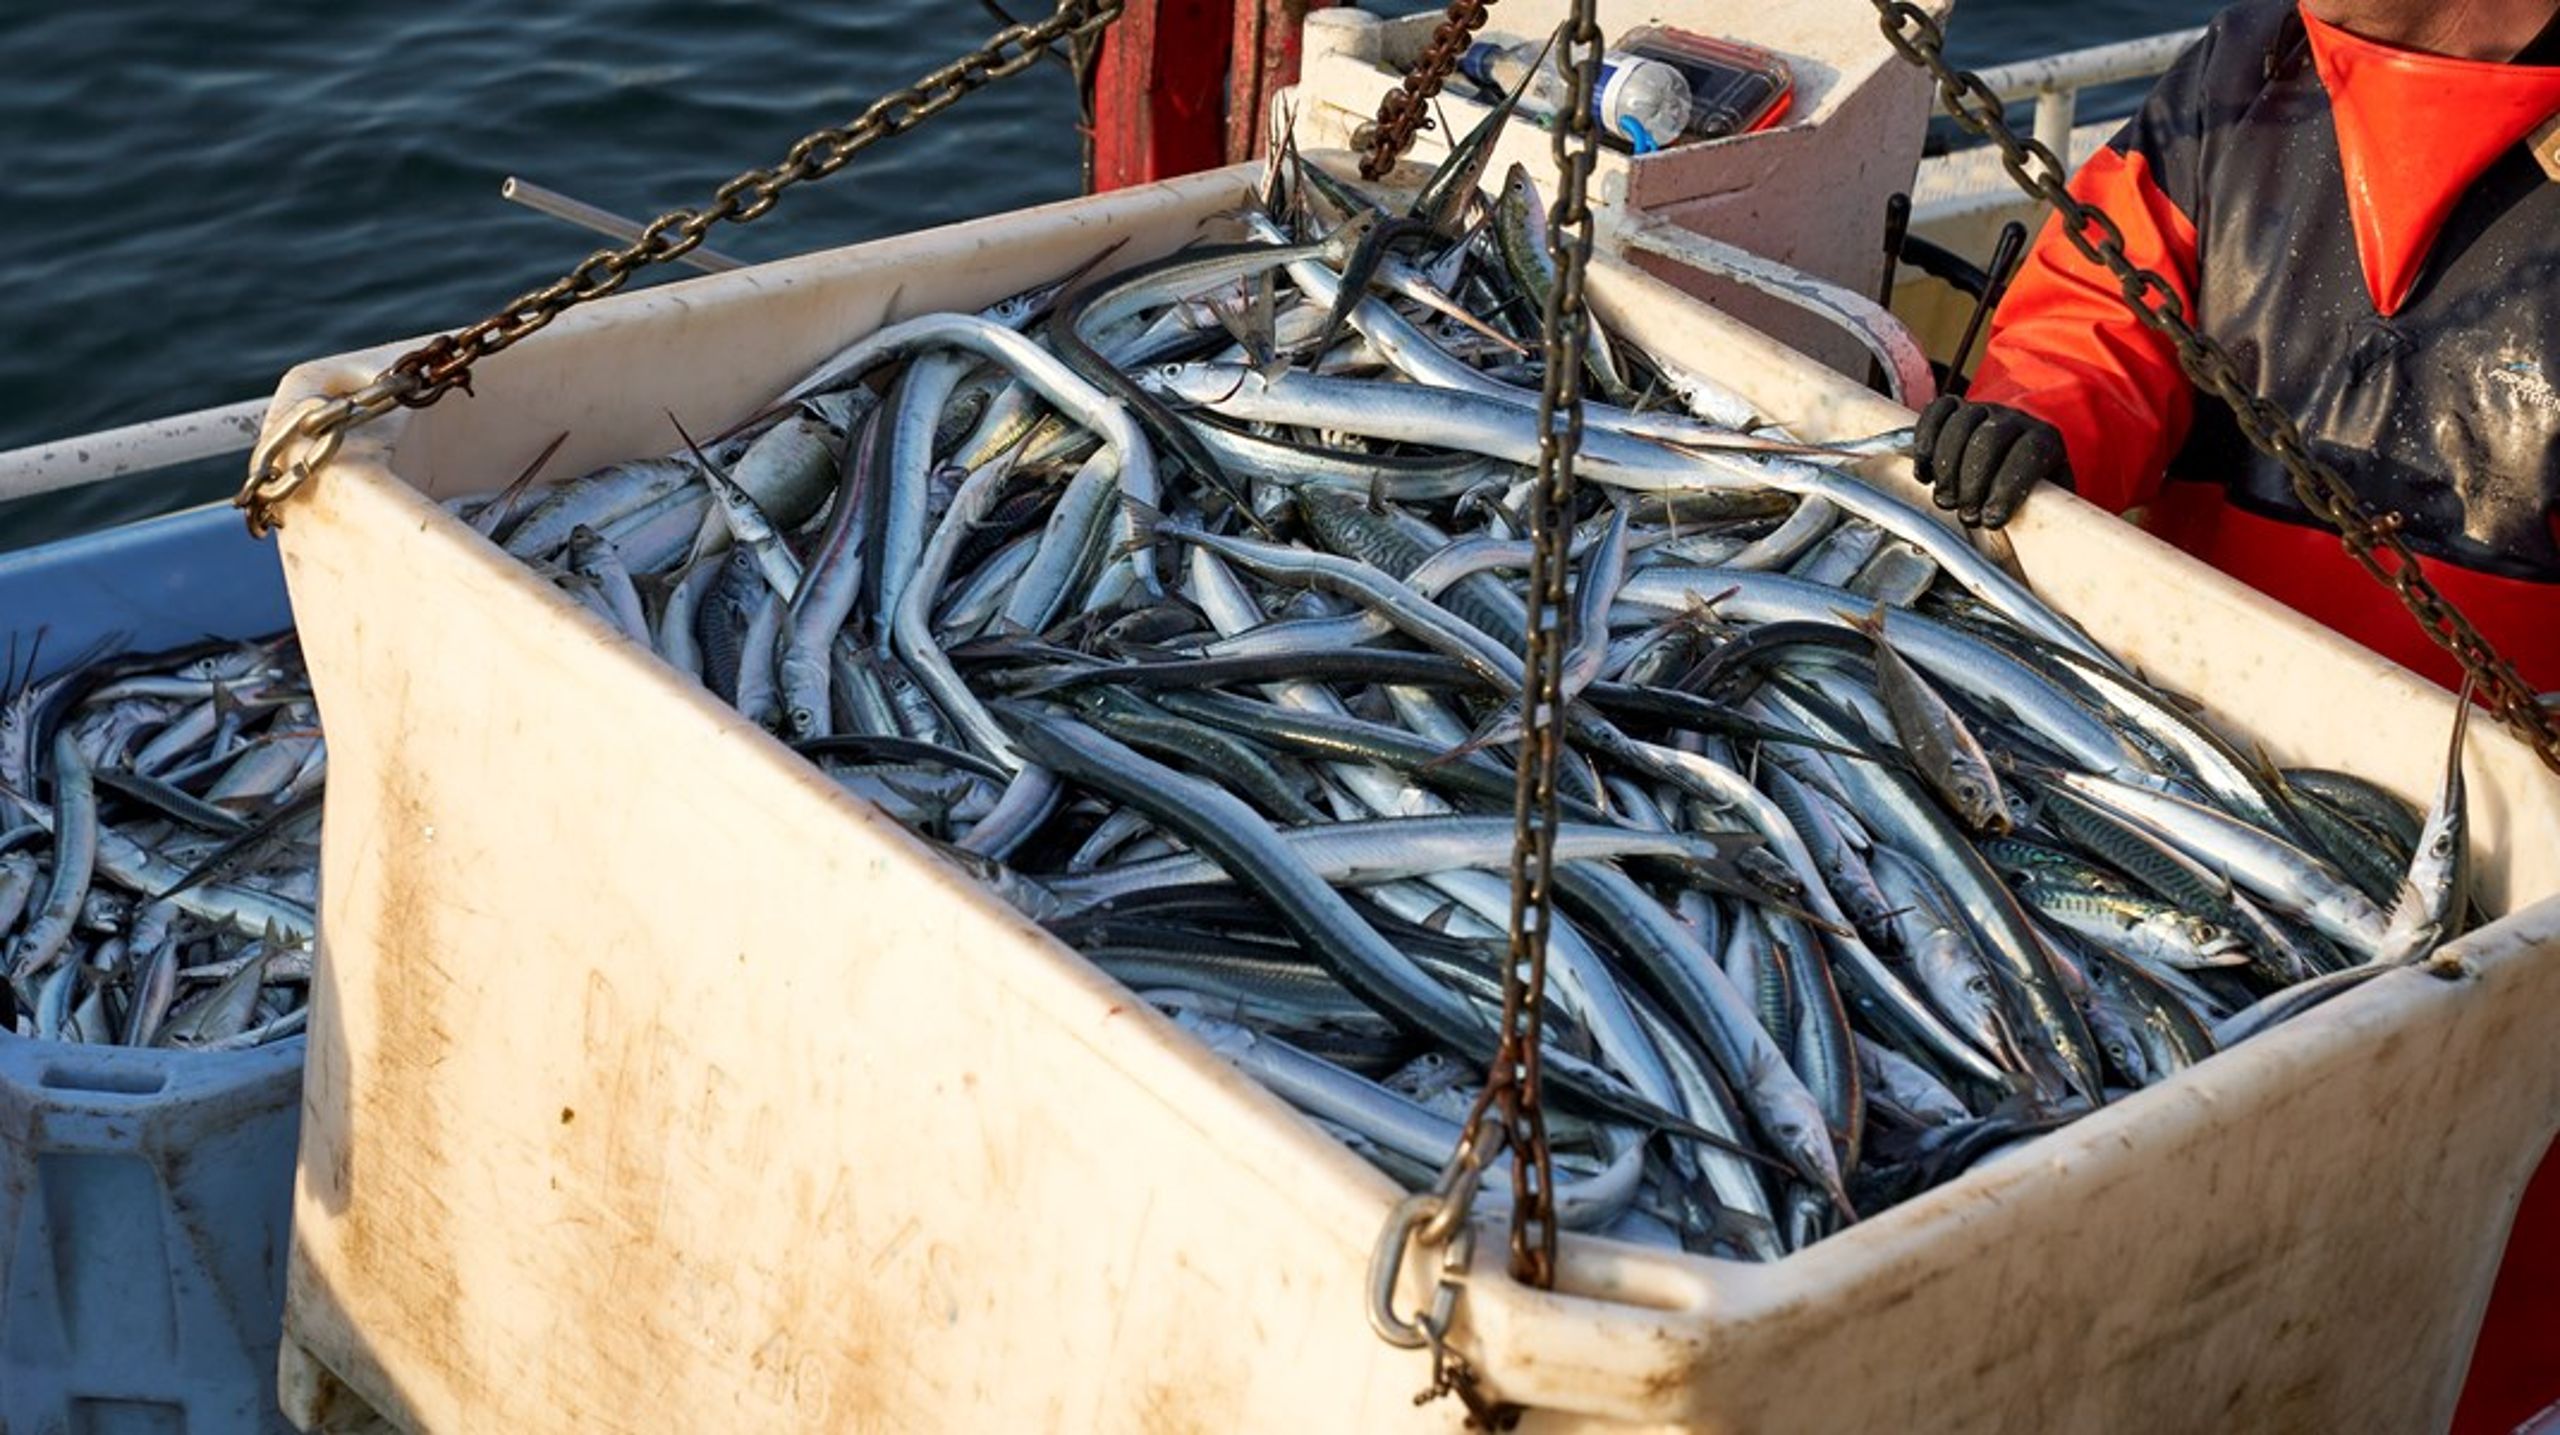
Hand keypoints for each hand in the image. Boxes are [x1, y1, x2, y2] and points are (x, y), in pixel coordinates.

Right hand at [1914, 396, 2071, 528]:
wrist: (2011, 468)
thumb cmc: (2028, 494)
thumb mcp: (2044, 506)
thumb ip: (2042, 515)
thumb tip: (2037, 542)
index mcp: (2046, 441)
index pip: (2030, 453)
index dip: (2008, 488)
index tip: (1992, 520)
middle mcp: (2016, 419)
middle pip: (1990, 437)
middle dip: (1972, 481)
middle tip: (1965, 514)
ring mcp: (1984, 410)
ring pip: (1961, 423)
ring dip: (1946, 466)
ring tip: (1945, 499)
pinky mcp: (1957, 408)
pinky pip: (1937, 411)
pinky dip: (1924, 440)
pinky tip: (1925, 473)